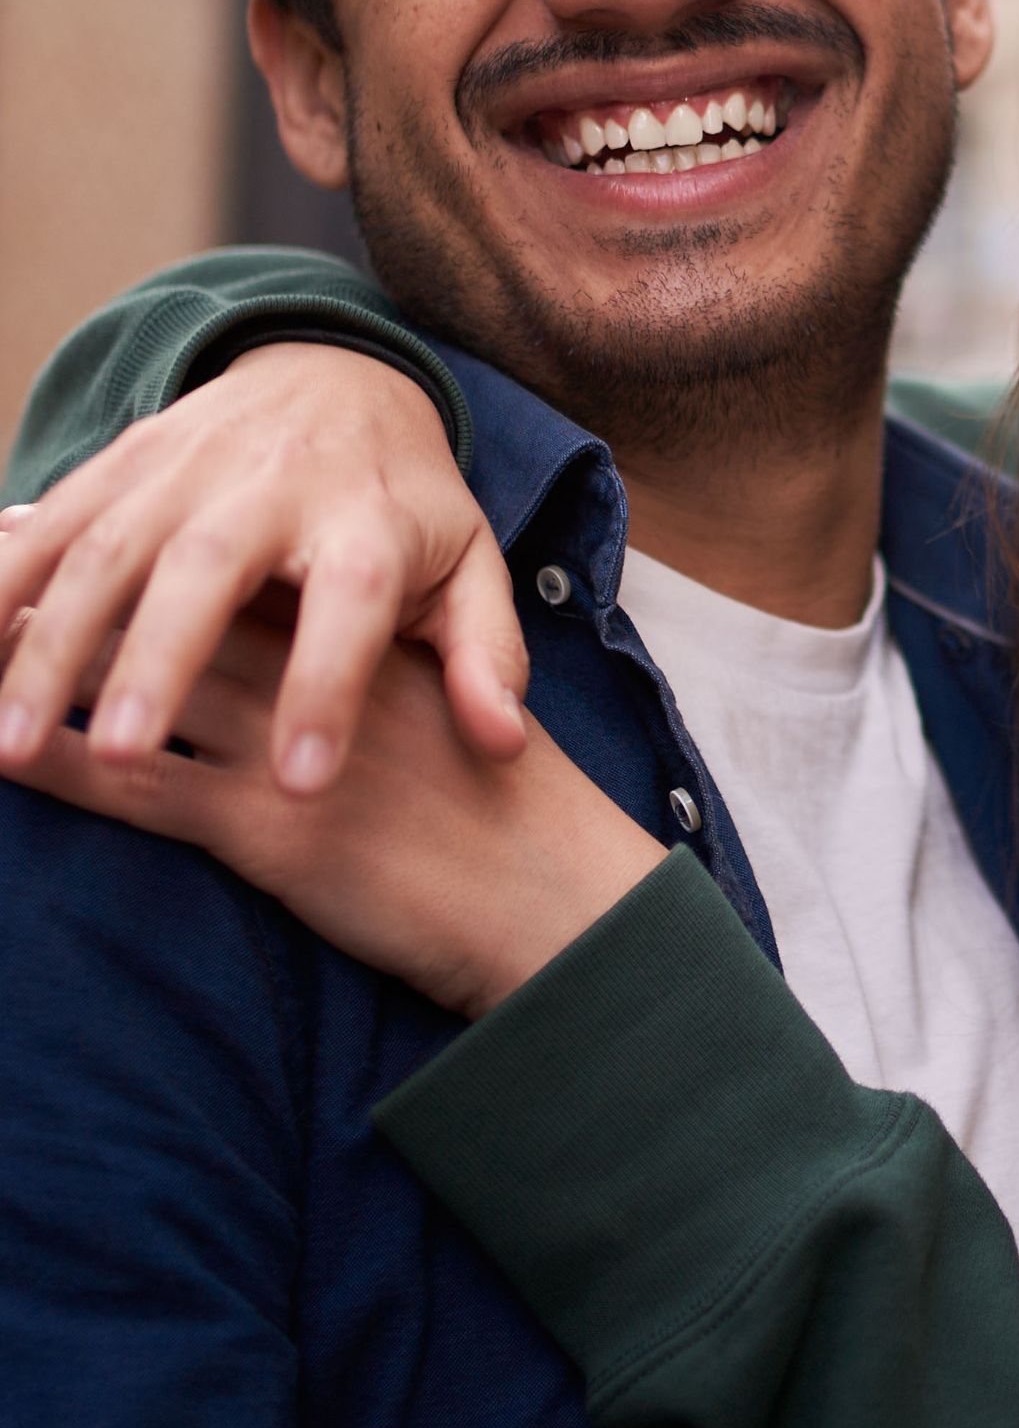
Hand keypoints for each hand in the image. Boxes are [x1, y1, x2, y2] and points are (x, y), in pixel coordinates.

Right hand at [0, 342, 524, 794]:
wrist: (337, 375)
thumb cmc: (404, 505)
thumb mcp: (466, 567)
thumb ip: (484, 655)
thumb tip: (502, 745)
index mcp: (368, 519)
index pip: (354, 601)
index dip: (329, 688)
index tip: (305, 785)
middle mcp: (272, 484)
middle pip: (208, 566)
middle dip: (159, 658)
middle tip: (121, 757)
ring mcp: (185, 466)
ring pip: (106, 550)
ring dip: (48, 641)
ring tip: (10, 745)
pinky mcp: (121, 462)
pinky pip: (48, 522)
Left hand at [3, 612, 663, 1018]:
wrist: (554, 895)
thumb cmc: (509, 816)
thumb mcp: (451, 712)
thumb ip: (391, 670)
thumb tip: (333, 649)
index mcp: (358, 627)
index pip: (233, 573)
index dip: (145, 548)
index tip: (71, 532)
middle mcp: (307, 671)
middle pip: (166, 607)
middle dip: (75, 589)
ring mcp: (279, 744)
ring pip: (136, 685)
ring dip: (48, 667)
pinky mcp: (264, 829)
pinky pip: (138, 790)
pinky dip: (65, 767)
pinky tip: (9, 759)